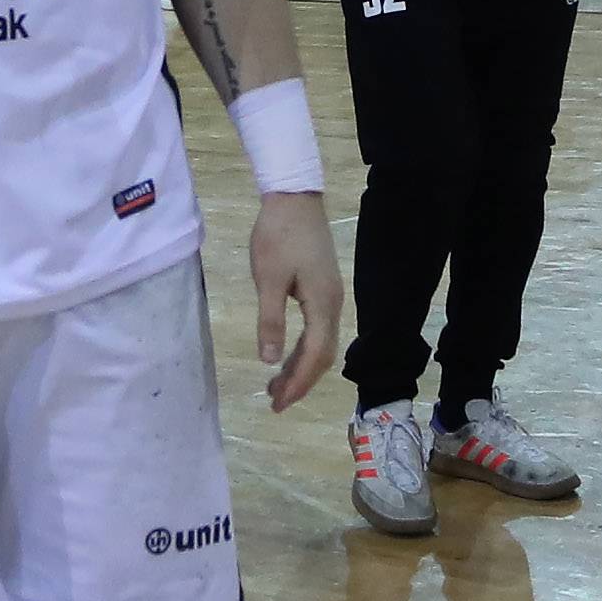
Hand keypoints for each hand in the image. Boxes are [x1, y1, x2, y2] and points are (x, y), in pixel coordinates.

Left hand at [249, 193, 343, 410]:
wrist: (294, 197)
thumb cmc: (278, 236)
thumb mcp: (268, 279)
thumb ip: (270, 321)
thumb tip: (270, 360)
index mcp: (322, 304)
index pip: (315, 355)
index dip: (298, 382)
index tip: (278, 402)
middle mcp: (333, 304)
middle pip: (323, 355)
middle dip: (301, 381)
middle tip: (275, 402)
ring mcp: (331, 296)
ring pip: (321, 344)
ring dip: (301, 367)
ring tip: (276, 385)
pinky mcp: (323, 289)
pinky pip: (318, 330)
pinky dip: (303, 349)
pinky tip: (286, 355)